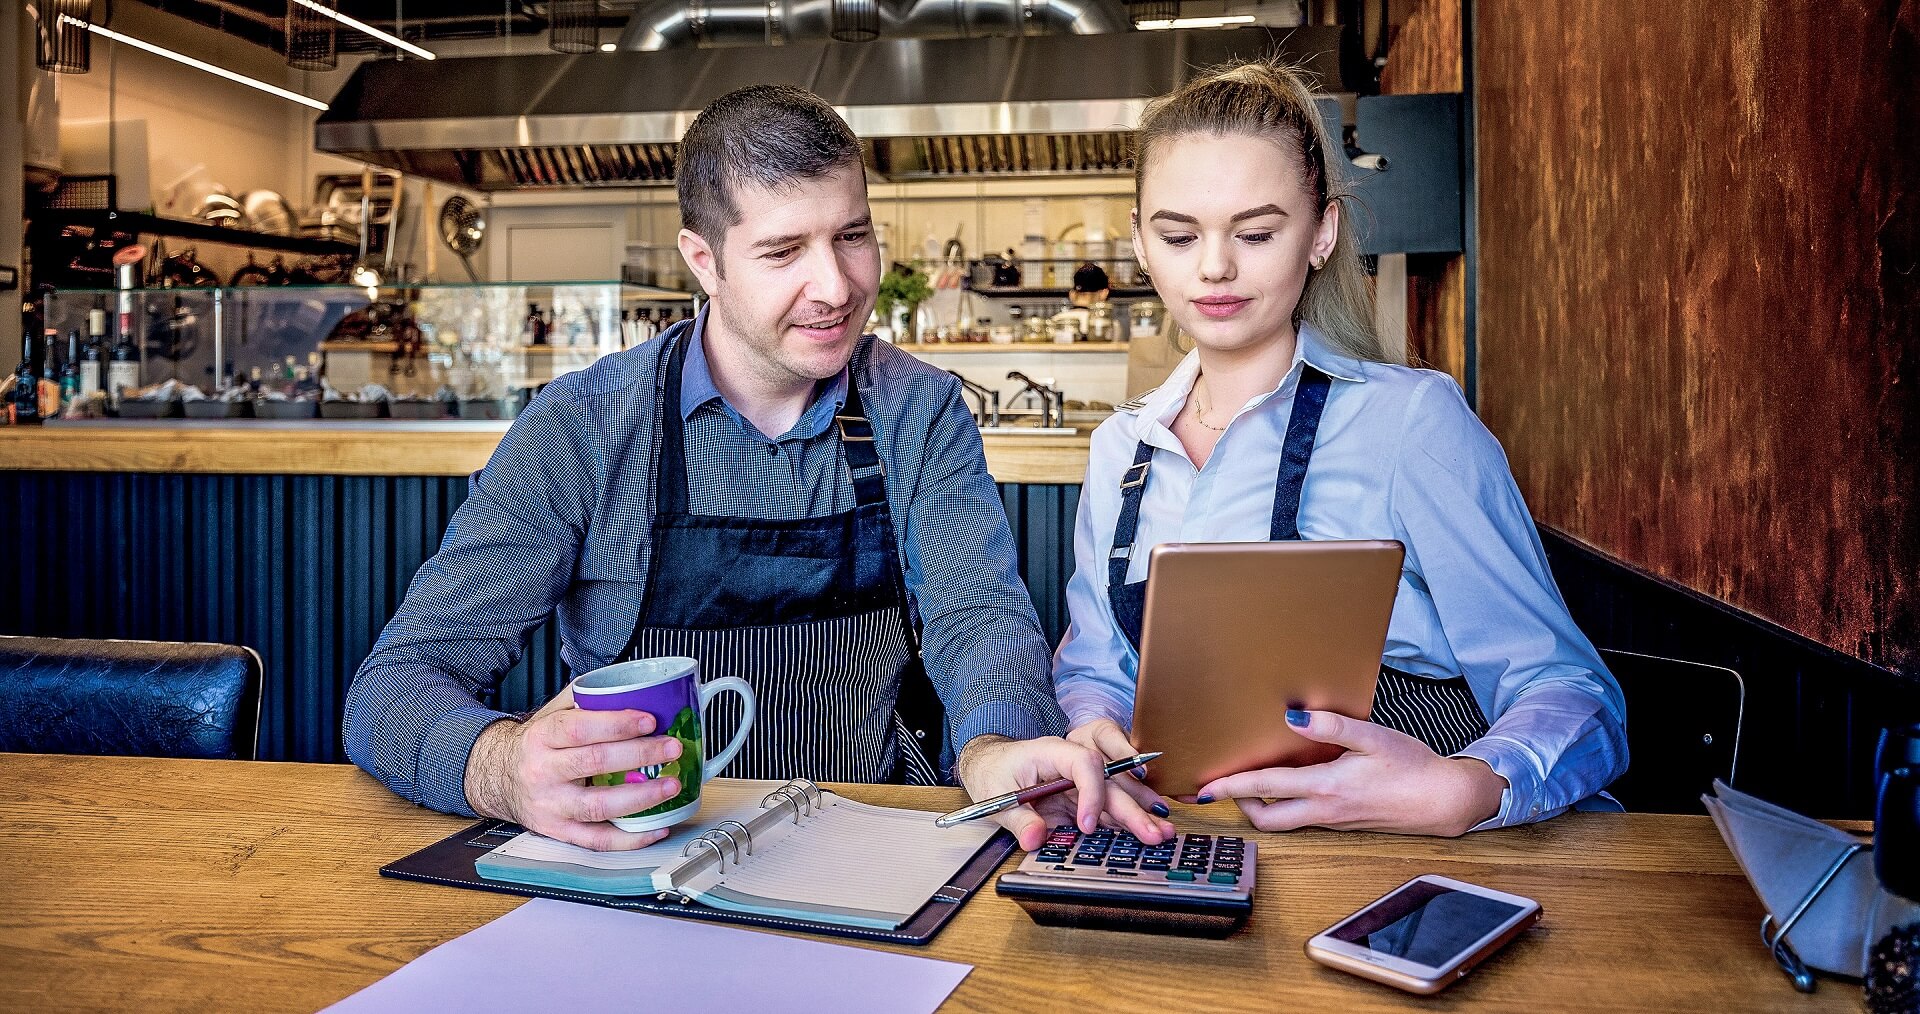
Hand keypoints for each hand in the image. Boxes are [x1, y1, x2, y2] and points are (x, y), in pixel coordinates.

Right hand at [465, 707, 686, 850]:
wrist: (498, 778)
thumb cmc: (536, 745)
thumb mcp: (551, 714)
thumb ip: (584, 699)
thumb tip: (629, 685)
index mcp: (543, 737)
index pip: (580, 728)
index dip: (616, 724)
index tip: (648, 720)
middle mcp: (544, 772)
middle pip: (594, 763)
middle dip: (639, 755)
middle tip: (671, 747)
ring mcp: (552, 805)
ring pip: (598, 805)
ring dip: (641, 797)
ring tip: (671, 785)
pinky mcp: (559, 831)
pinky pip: (597, 840)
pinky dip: (630, 838)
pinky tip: (656, 827)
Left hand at [955, 734, 1174, 850]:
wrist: (992, 765)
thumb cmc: (995, 773)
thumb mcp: (996, 796)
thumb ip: (1018, 818)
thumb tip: (1035, 838)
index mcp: (1052, 752)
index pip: (1084, 763)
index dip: (1092, 793)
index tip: (1087, 825)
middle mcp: (1073, 762)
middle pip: (1109, 781)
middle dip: (1132, 808)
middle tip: (1153, 831)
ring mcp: (1081, 779)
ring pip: (1116, 794)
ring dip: (1140, 813)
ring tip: (1162, 832)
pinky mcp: (1083, 796)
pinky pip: (1108, 807)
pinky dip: (1127, 820)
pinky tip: (1148, 830)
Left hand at [1193, 710, 1507, 836]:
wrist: (1444, 801)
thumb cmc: (1413, 766)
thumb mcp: (1374, 737)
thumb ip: (1332, 726)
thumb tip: (1294, 715)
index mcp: (1327, 788)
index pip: (1266, 788)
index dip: (1230, 787)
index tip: (1204, 788)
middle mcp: (1325, 810)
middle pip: (1267, 819)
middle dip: (1239, 804)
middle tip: (1221, 785)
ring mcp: (1334, 820)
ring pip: (1285, 820)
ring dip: (1262, 804)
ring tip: (1248, 781)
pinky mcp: (1344, 821)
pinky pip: (1304, 817)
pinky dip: (1286, 804)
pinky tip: (1288, 783)